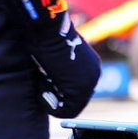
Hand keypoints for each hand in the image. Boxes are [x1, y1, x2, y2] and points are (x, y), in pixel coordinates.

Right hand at [10, 0, 102, 117]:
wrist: (48, 28)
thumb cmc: (46, 37)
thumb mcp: (57, 56)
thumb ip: (61, 71)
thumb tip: (53, 86)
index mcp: (90, 65)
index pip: (77, 92)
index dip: (58, 93)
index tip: (45, 81)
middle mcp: (95, 74)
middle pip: (75, 101)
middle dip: (57, 97)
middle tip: (42, 82)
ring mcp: (90, 82)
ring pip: (71, 107)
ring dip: (53, 100)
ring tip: (42, 82)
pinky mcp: (80, 88)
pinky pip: (66, 110)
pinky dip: (51, 105)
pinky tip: (42, 87)